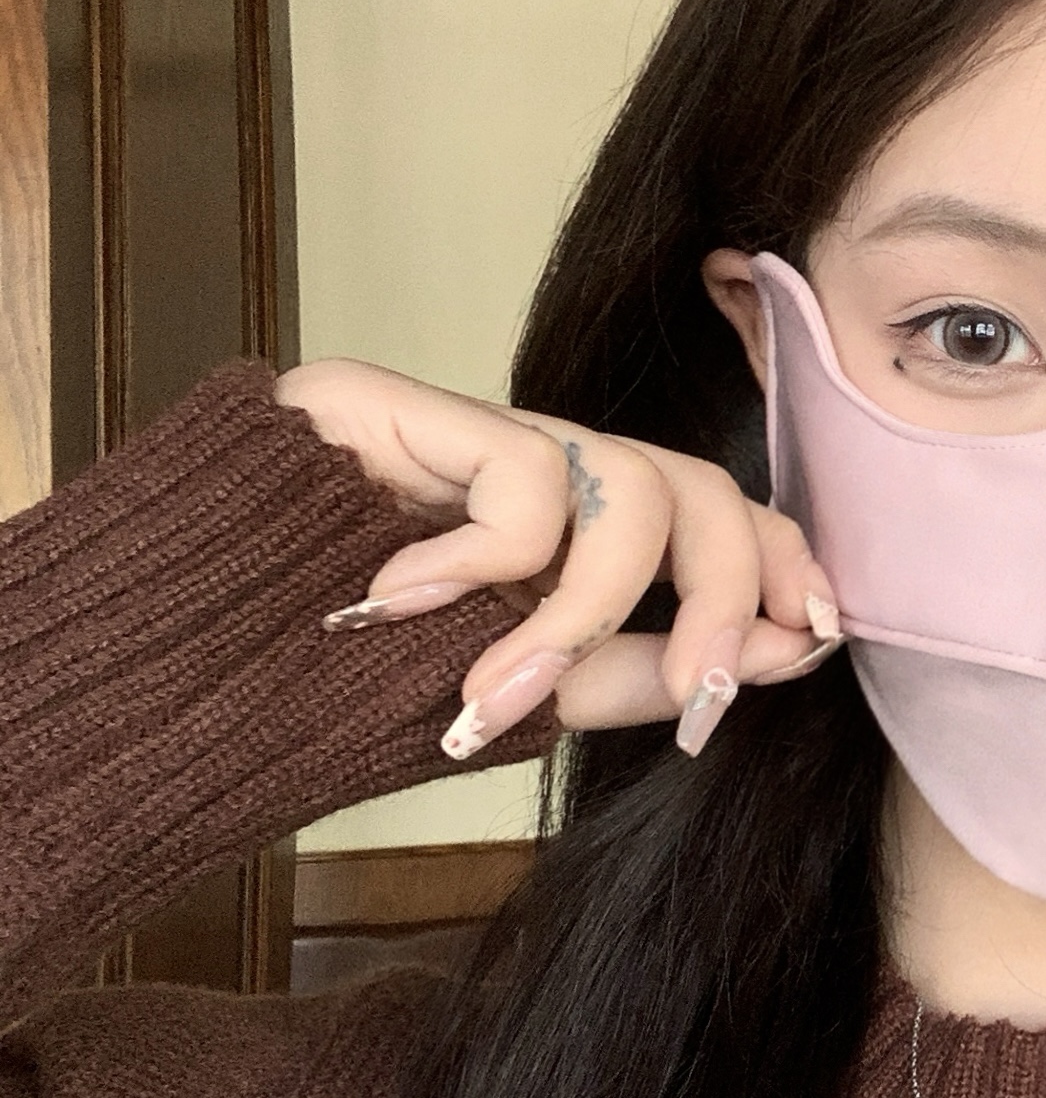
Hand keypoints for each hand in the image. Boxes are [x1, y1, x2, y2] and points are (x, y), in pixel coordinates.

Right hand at [276, 359, 839, 760]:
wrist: (177, 662)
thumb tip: (784, 650)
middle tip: (702, 693)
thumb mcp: (524, 697)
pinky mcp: (403, 400)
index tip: (817, 632)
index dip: (781, 562)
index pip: (717, 513)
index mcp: (572, 534)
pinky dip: (486, 568)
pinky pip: (527, 484)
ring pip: (633, 486)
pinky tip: (402, 605)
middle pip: (701, 486)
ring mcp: (471, 431)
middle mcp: (537, 469)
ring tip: (501, 695)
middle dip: (725, 595)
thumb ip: (642, 673)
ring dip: (587, 616)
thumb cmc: (340, 689)